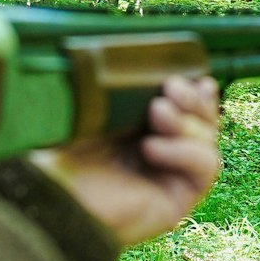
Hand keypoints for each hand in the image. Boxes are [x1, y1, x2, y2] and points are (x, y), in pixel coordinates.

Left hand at [29, 75, 221, 247]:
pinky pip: (204, 167)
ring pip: (207, 142)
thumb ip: (121, 88)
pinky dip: (185, 151)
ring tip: (156, 112)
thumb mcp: (92, 109)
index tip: (189, 74)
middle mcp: (160, 154)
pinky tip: (151, 147)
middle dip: (193, 101)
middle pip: (203, 122)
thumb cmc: (60, 154)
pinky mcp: (177, 202)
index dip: (194, 91)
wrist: (51, 200)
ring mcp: (170, 178)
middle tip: (170, 86)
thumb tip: (142, 58)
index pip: (184, 108)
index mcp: (140, 130)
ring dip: (188, 122)